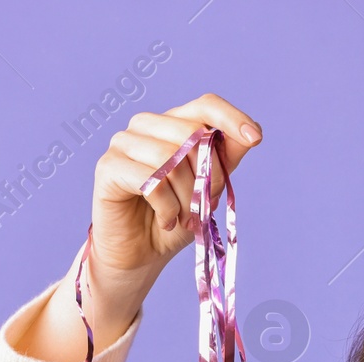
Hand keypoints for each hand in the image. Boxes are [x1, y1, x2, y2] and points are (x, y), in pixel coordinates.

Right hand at [89, 92, 262, 281]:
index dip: (232, 118)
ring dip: (187, 197)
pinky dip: (168, 208)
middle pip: (191, 133)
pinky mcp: (108, 167)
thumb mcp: (209, 188)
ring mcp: (123, 142)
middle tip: (203, 206)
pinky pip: (152, 181)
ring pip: (171, 157)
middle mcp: (145, 126)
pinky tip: (167, 221)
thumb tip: (252, 133)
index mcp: (172, 124)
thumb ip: (225, 158)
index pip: (205, 105)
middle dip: (209, 176)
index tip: (255, 138)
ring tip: (184, 217)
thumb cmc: (175, 219)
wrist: (143, 254)